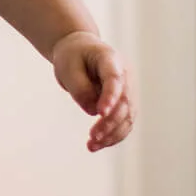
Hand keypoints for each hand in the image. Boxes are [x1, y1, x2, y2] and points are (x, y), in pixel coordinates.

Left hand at [51, 31, 133, 153]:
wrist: (81, 50)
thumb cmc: (73, 56)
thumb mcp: (67, 67)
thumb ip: (80, 88)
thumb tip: (93, 111)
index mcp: (110, 58)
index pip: (114, 78)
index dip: (110, 96)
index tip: (101, 113)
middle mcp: (125, 75)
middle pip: (124, 101)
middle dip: (110, 122)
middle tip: (92, 137)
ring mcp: (128, 89)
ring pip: (127, 116)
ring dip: (112, 134)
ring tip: (92, 145)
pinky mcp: (125, 103)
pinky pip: (123, 123)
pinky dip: (113, 136)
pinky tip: (97, 145)